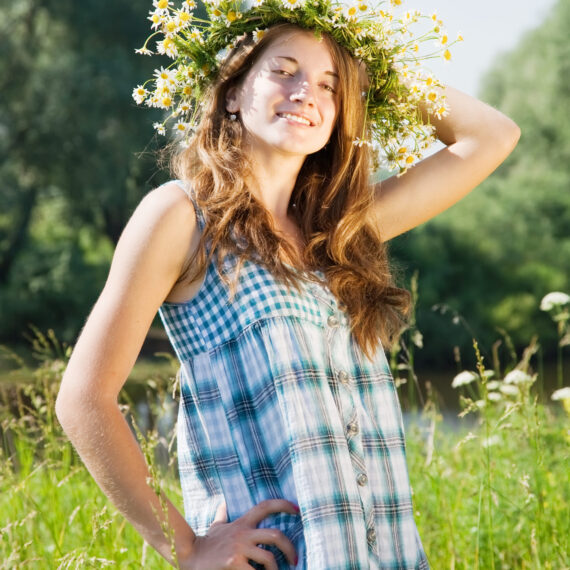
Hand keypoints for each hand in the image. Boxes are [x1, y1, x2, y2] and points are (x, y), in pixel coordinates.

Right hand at [180, 499, 298, 569]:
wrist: (189, 557)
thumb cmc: (206, 545)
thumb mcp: (216, 527)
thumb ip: (222, 515)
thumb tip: (222, 503)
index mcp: (242, 523)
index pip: (265, 506)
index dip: (283, 504)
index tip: (297, 510)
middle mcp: (243, 533)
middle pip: (275, 535)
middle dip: (290, 548)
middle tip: (295, 560)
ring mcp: (238, 549)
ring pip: (269, 558)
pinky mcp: (233, 564)